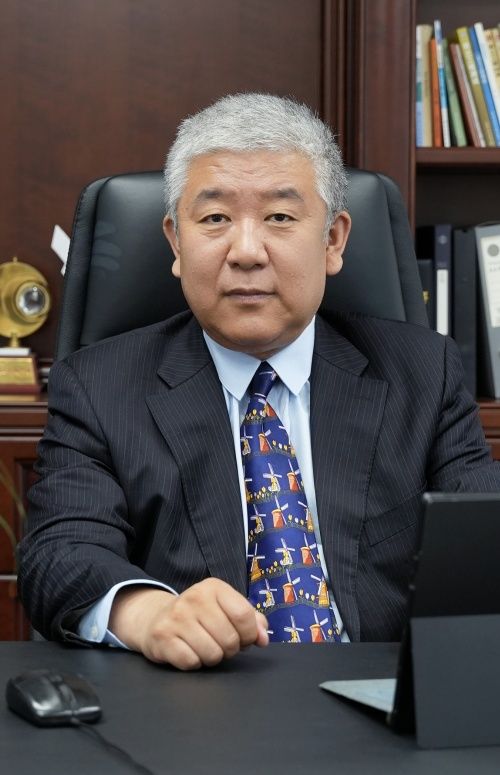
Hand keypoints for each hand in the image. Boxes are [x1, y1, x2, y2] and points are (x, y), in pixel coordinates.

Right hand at [109, 578, 268, 669]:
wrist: (157, 618)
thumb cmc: (200, 616)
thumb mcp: (225, 608)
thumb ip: (251, 620)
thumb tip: (263, 638)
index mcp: (214, 587)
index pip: (244, 615)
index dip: (249, 634)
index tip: (245, 639)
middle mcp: (194, 597)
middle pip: (230, 639)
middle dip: (230, 649)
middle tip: (220, 644)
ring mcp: (176, 616)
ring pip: (212, 654)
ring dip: (212, 658)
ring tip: (204, 647)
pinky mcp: (162, 636)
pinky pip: (191, 662)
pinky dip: (194, 663)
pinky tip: (188, 651)